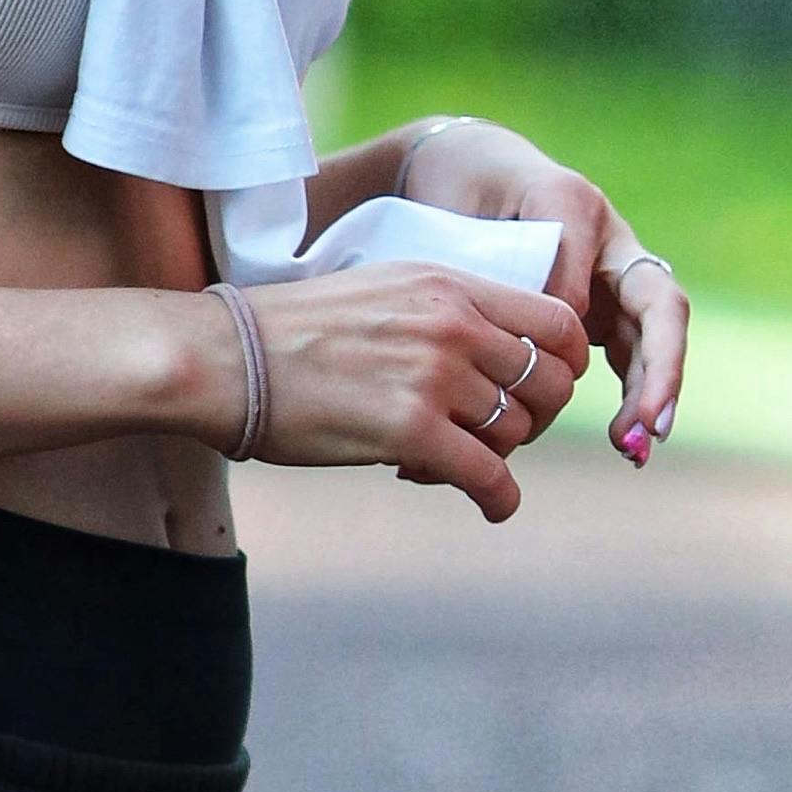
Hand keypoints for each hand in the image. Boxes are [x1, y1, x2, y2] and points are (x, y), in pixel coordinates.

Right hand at [229, 265, 567, 523]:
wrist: (225, 358)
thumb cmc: (288, 331)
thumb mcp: (379, 289)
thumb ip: (439, 311)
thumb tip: (483, 353)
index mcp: (449, 284)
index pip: (558, 322)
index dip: (566, 364)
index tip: (542, 389)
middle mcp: (453, 324)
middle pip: (549, 382)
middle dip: (538, 418)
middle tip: (504, 436)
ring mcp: (435, 377)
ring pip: (516, 432)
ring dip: (499, 457)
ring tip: (461, 464)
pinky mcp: (411, 431)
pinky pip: (489, 475)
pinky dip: (499, 498)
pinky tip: (491, 507)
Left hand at [390, 118, 689, 462]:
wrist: (463, 175)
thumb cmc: (455, 191)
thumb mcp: (458, 215)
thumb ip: (494, 266)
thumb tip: (539, 339)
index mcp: (570, 202)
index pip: (584, 272)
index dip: (569, 323)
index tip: (545, 364)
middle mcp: (609, 239)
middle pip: (657, 306)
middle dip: (658, 369)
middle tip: (646, 427)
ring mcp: (613, 277)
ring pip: (652, 338)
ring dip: (649, 394)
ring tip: (634, 448)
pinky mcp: (606, 310)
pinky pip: (631, 356)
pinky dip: (631, 399)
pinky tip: (627, 444)